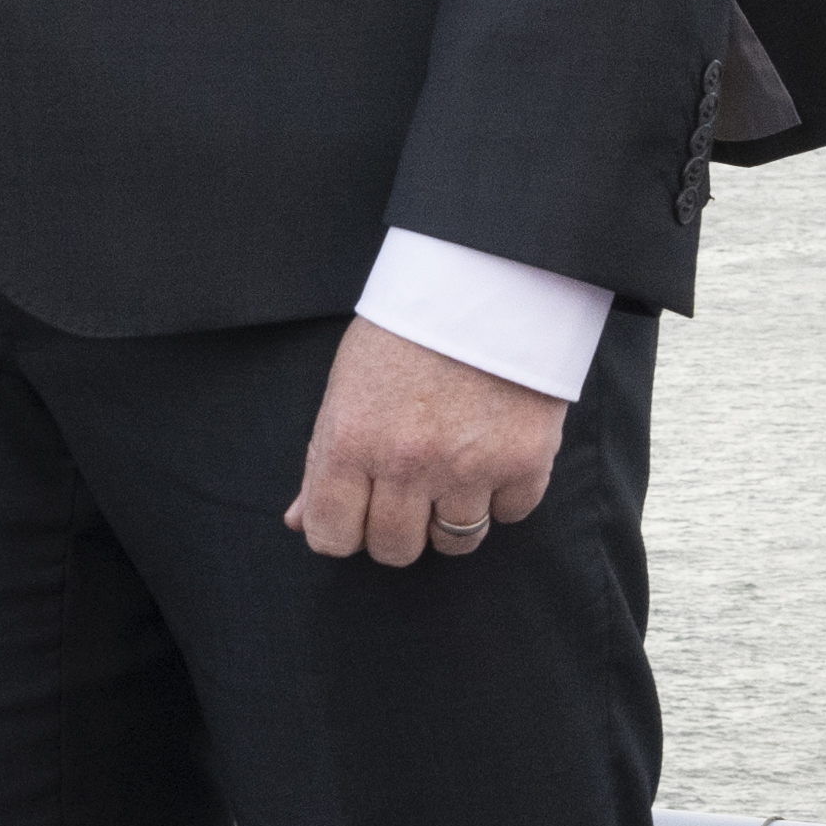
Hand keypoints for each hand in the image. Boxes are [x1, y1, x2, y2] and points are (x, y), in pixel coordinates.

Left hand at [290, 317, 562, 568]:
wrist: (487, 277)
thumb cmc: (407, 330)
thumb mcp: (347, 386)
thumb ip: (323, 459)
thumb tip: (301, 522)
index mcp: (350, 440)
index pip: (332, 536)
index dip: (344, 529)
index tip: (359, 511)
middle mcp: (405, 462)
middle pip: (395, 549)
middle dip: (399, 529)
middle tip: (411, 490)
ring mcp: (468, 466)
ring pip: (456, 542)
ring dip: (453, 516)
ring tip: (456, 471)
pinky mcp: (524, 461)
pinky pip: (511, 514)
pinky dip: (505, 493)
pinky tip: (496, 452)